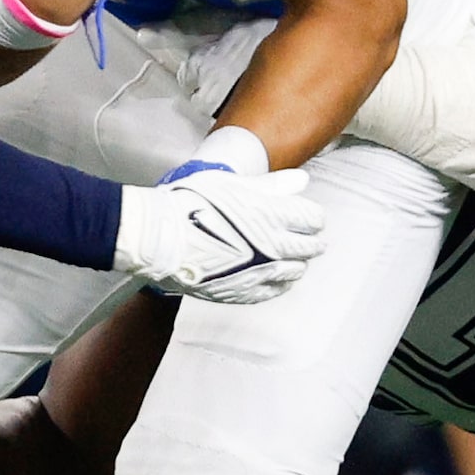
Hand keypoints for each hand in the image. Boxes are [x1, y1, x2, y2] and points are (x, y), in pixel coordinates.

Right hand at [112, 167, 325, 304]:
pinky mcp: (244, 292)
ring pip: (296, 271)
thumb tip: (301, 182)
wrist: (160, 238)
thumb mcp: (233, 184)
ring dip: (296, 262)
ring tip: (289, 257)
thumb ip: (273, 186)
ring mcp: (260, 273)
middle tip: (307, 238)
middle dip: (310, 241)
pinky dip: (280, 283)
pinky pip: (274, 291)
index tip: (305, 216)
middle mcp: (274, 247)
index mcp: (274, 215)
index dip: (311, 216)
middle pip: (310, 247)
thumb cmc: (191, 204)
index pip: (313, 219)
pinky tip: (275, 276)